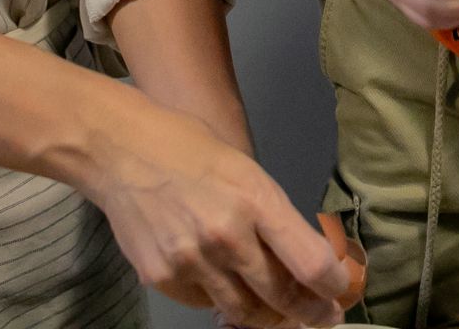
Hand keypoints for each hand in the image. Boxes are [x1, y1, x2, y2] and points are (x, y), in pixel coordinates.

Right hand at [89, 105, 352, 327]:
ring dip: (266, 316)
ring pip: (242, 311)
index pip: (311, 263)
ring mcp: (191, 261)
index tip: (339, 293)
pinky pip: (202, 304)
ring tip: (276, 311)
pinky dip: (218, 301)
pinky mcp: (161, 277)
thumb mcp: (244, 170)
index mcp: (255, 200)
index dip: (333, 287)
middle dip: (308, 312)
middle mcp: (227, 236)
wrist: (119, 149)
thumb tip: (302, 259)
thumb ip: (272, 217)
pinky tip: (223, 287)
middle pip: (281, 297)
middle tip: (319, 316)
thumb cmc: (188, 148)